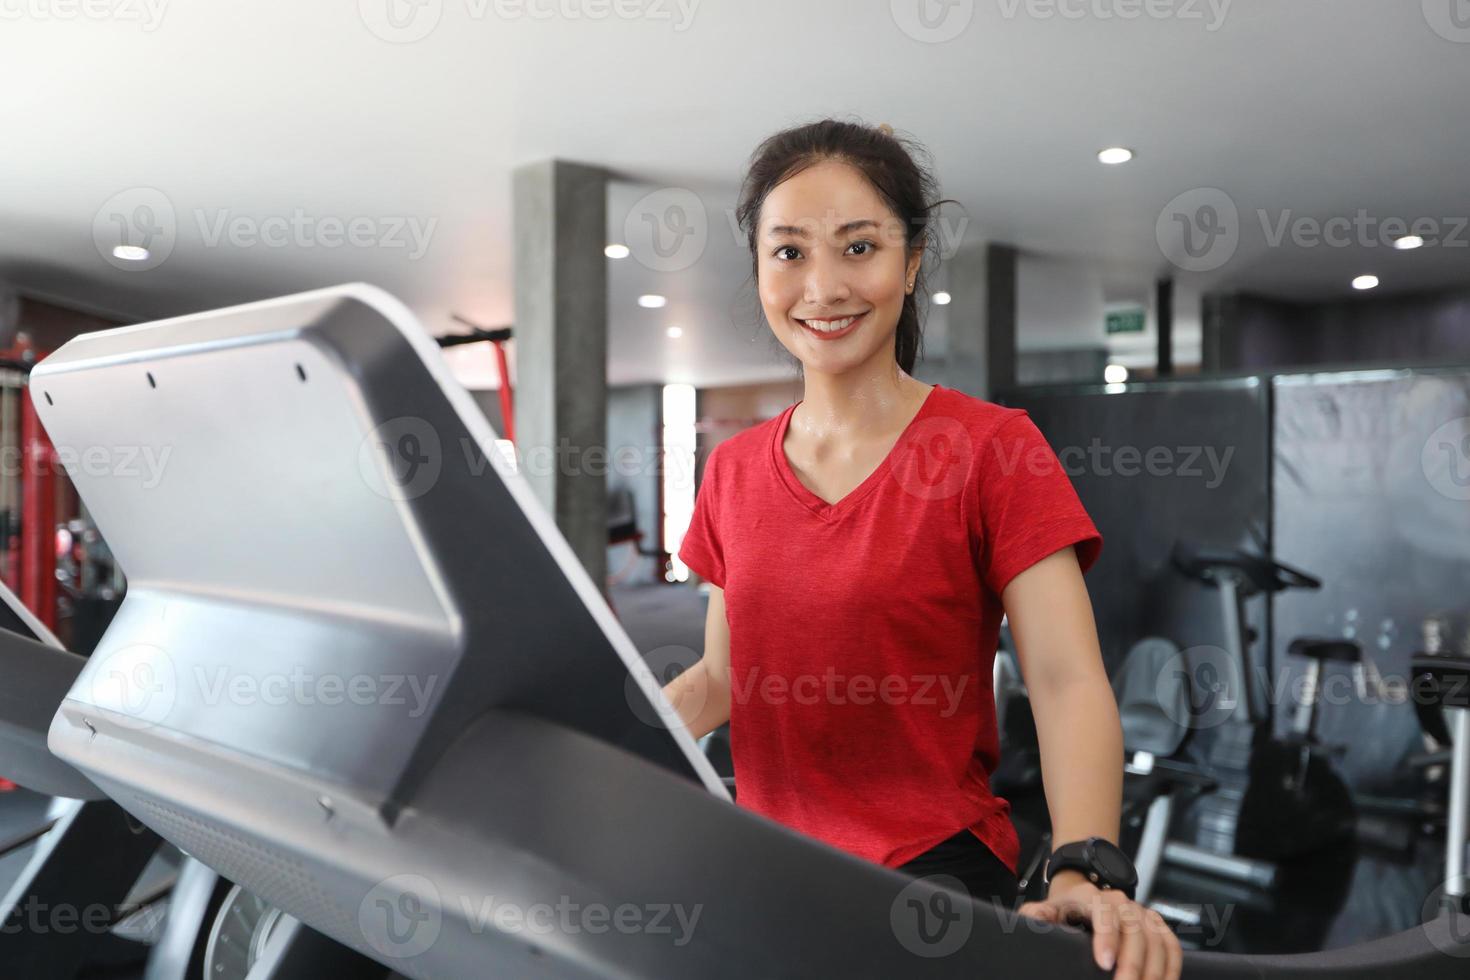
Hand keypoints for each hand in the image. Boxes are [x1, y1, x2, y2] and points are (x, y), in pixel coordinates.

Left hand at [1017, 870, 1180, 978]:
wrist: (1081, 897)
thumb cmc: (1062, 910)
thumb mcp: (1044, 911)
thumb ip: (1036, 917)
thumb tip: (1032, 922)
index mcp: (1091, 897)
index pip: (1105, 913)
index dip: (1107, 938)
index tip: (1104, 965)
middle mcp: (1122, 902)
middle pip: (1135, 930)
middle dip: (1132, 964)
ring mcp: (1142, 912)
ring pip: (1157, 940)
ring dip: (1154, 971)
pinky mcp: (1156, 926)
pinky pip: (1171, 946)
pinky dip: (1172, 968)